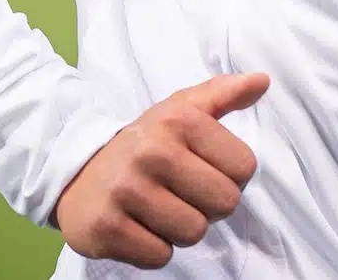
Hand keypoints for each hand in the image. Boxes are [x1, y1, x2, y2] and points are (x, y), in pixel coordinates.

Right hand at [54, 71, 268, 267]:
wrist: (75, 171)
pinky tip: (138, 225)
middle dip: (208, 205)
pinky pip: (160, 255)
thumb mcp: (179, 110)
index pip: (244, 167)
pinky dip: (154, 247)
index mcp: (177, 120)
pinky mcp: (107, 228)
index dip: (229, 175)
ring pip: (193, 232)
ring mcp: (127, 191)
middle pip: (224, 203)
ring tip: (159, 209)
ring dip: (181, 228)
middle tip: (181, 193)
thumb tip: (262, 81)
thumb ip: (222, 94)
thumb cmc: (143, 144)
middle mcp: (152, 151)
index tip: (203, 170)